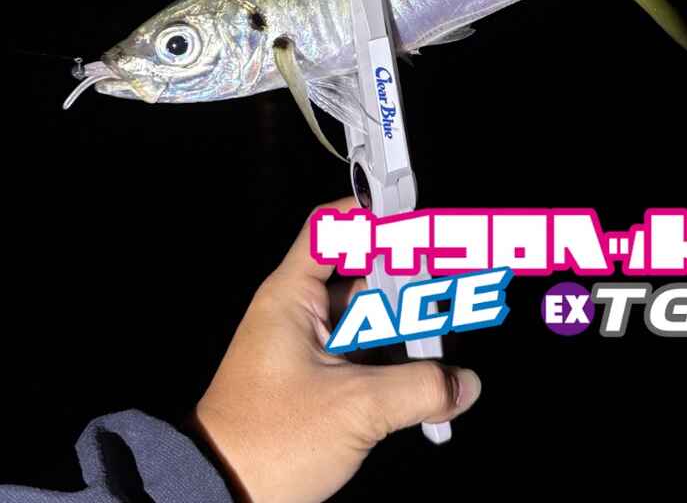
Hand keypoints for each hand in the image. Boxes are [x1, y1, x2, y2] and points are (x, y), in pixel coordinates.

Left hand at [190, 196, 481, 501]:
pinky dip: (393, 358)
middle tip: (449, 282)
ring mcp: (308, 347)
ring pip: (366, 317)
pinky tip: (427, 374)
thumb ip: (418, 388)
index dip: (370, 214)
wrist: (223, 495)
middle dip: (406, 278)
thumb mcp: (354, 408)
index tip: (412, 213)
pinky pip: (363, 353)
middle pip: (360, 274)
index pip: (330, 229)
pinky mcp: (316, 379)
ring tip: (446, 332)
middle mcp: (298, 313)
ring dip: (403, 324)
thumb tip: (463, 382)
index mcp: (291, 297)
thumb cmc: (268, 442)